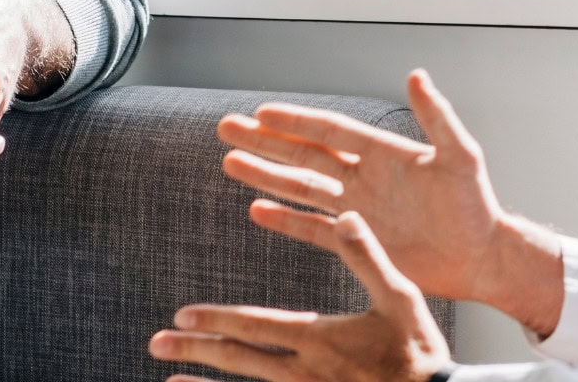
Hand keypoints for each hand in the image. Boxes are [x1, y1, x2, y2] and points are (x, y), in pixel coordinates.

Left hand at [149, 212, 452, 381]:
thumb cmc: (420, 353)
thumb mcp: (401, 296)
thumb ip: (368, 256)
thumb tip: (345, 213)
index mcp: (320, 338)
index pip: (255, 326)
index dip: (217, 320)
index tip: (182, 316)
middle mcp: (304, 373)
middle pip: (239, 359)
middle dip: (195, 348)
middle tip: (157, 342)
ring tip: (170, 379)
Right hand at [219, 69, 563, 333]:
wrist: (481, 257)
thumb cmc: (476, 206)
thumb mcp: (460, 156)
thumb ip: (436, 117)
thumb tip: (416, 74)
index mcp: (383, 153)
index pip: (329, 132)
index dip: (296, 121)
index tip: (261, 111)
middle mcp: (363, 177)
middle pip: (303, 154)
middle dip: (265, 142)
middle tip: (227, 127)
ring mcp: (357, 210)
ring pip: (301, 188)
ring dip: (266, 176)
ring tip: (230, 163)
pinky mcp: (357, 242)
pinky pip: (312, 228)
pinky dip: (285, 220)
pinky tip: (257, 209)